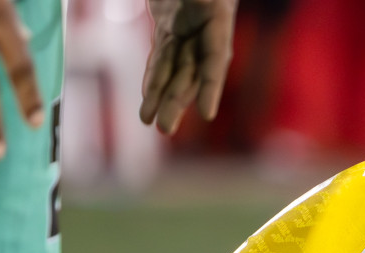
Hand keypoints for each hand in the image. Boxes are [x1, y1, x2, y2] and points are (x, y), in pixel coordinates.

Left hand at [140, 0, 237, 134]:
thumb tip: (173, 32)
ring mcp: (187, 30)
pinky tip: (147, 102)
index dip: (211, 86)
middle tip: (164, 128)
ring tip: (151, 124)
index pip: (215, 57)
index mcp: (217, 12)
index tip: (207, 114)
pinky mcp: (170, 28)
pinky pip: (162, 60)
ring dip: (162, 98)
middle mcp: (204, 28)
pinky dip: (153, 80)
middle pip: (192, 72)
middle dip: (177, 100)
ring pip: (175, 70)